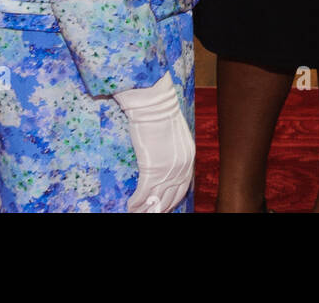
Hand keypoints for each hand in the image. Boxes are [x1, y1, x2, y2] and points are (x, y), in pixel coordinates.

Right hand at [116, 74, 194, 213]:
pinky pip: (143, 194)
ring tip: (136, 213)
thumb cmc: (161, 113)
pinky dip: (136, 203)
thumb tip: (164, 159)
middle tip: (150, 214)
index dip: (173, 199)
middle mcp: (181, 167)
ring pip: (156, 200)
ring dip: (145, 210)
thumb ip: (174, 150)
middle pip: (171, 198)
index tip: (165, 206)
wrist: (155, 103)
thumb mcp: (175, 134)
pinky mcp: (152, 170)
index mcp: (189, 158)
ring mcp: (168, 170)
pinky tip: (129, 206)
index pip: (183, 187)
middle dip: (160, 209)